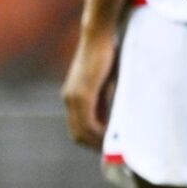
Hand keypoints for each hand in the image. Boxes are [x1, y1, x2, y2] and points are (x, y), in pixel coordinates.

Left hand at [61, 28, 118, 148]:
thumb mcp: (107, 83)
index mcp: (74, 98)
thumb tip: (116, 121)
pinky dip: (99, 132)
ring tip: (116, 148)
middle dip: (95, 146)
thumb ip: (107, 101)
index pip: (79, 130)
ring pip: (82, 131)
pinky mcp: (82, 92)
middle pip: (78, 135)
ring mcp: (73, 96)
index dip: (92, 141)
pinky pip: (88, 122)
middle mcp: (69, 99)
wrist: (99, 34)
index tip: (109, 148)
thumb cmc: (107, 55)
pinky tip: (112, 136)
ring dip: (98, 142)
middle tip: (114, 153)